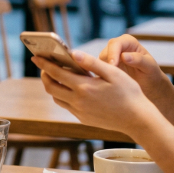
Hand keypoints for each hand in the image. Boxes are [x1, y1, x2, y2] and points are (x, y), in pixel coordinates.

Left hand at [32, 51, 154, 135]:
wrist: (138, 119)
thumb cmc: (129, 93)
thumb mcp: (113, 73)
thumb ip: (92, 63)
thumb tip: (73, 53)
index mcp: (84, 87)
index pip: (56, 73)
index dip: (44, 64)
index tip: (36, 57)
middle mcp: (78, 101)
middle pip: (50, 87)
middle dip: (44, 75)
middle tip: (44, 65)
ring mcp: (80, 112)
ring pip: (57, 98)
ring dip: (52, 86)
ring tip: (55, 76)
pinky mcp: (83, 119)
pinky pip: (67, 106)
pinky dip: (63, 96)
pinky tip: (70, 89)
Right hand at [97, 35, 173, 123]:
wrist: (149, 86)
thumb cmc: (152, 75)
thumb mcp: (150, 67)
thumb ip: (138, 60)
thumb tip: (124, 56)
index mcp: (128, 41)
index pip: (114, 44)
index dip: (112, 54)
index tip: (112, 66)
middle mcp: (116, 47)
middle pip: (103, 53)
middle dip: (104, 65)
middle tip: (107, 78)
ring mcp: (109, 57)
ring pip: (97, 63)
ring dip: (101, 72)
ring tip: (106, 84)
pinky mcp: (104, 67)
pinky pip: (96, 70)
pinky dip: (99, 77)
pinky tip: (103, 85)